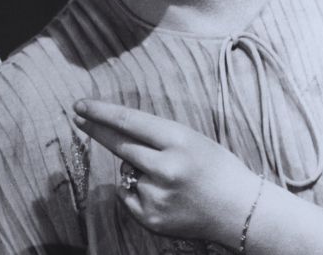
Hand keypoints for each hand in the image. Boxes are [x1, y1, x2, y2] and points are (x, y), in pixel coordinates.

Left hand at [73, 99, 262, 246]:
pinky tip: (165, 195)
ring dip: (137, 169)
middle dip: (95, 129)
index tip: (81, 105)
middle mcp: (166, 167)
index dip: (101, 113)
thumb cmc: (216, 169)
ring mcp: (158, 194)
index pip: (129, 122)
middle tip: (78, 117)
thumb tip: (112, 129)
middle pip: (118, 145)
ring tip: (171, 179)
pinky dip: (138, 191)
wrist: (243, 211)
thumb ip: (155, 137)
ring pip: (126, 171)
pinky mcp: (152, 217)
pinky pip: (128, 195)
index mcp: (179, 141)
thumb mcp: (191, 139)